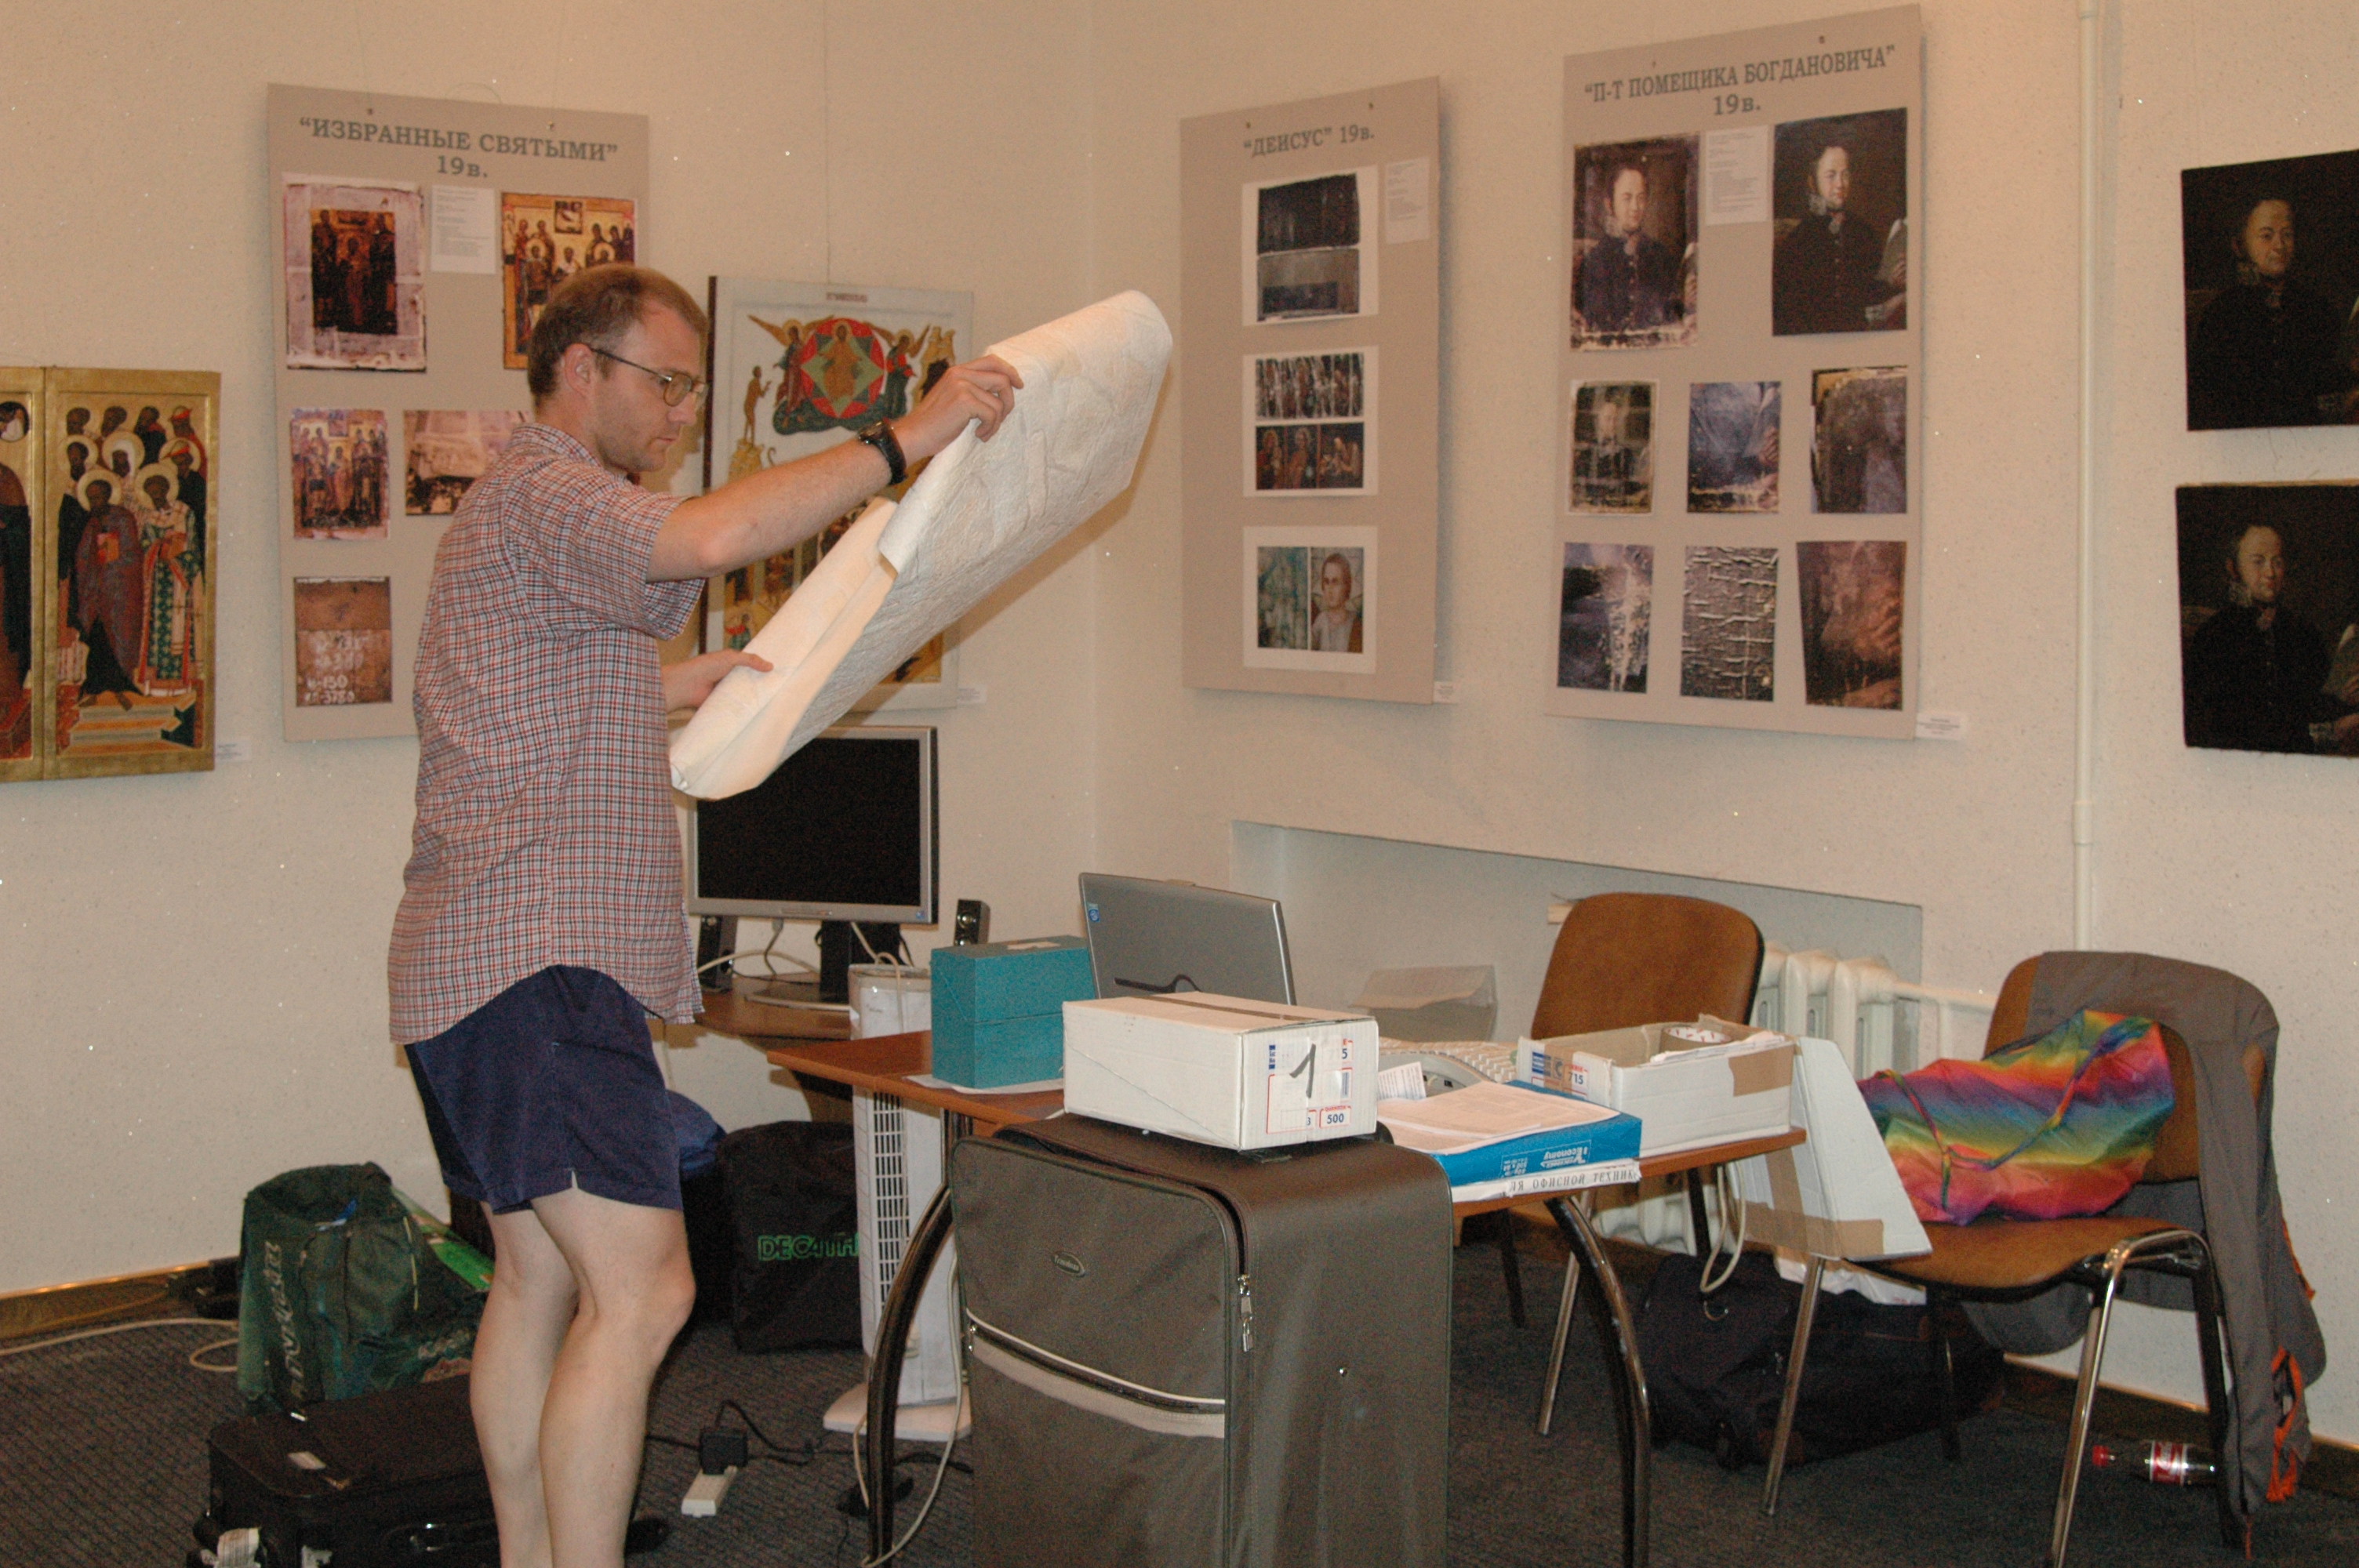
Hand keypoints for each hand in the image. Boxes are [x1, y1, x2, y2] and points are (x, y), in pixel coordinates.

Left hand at [663, 648, 771, 712]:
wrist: (686, 685)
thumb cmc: (705, 666)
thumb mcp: (730, 657)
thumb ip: (750, 660)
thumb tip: (770, 666)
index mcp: (730, 664)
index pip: (749, 666)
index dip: (761, 668)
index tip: (778, 672)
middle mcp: (729, 677)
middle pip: (748, 681)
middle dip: (761, 684)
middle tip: (781, 688)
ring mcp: (726, 691)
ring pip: (744, 694)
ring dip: (754, 697)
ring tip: (775, 701)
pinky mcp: (723, 704)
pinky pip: (737, 705)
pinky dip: (745, 708)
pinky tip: (759, 711)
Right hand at [894, 354, 1023, 461]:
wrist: (915, 434)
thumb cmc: (934, 423)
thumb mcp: (953, 397)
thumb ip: (971, 388)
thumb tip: (1000, 391)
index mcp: (958, 371)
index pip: (992, 361)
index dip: (1009, 371)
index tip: (1019, 385)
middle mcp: (960, 374)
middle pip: (1002, 379)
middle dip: (1009, 401)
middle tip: (1003, 417)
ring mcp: (962, 386)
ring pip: (999, 402)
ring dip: (997, 422)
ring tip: (985, 431)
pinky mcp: (964, 401)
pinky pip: (992, 415)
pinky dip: (990, 428)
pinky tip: (979, 435)